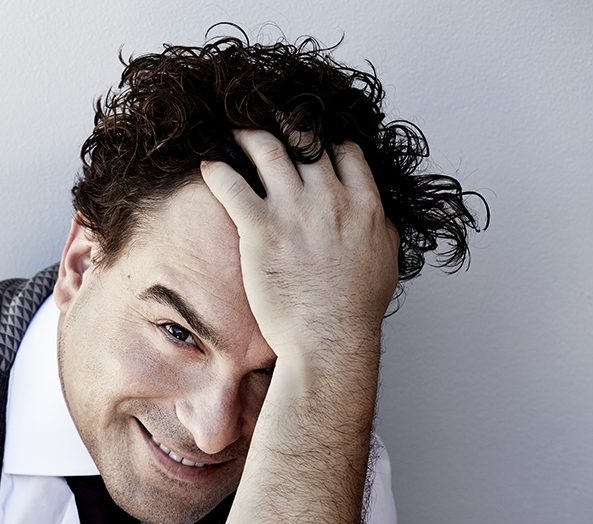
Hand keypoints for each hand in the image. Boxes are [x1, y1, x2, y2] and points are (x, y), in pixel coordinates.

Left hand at [200, 129, 399, 362]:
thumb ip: (380, 227)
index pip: (345, 151)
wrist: (329, 338)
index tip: (312, 139)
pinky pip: (232, 186)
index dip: (326, 140)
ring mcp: (294, 210)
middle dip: (287, 123)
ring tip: (233, 129)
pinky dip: (217, 170)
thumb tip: (376, 215)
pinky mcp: (261, 229)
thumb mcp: (385, 260)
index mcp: (364, 203)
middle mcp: (330, 197)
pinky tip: (207, 165)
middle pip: (306, 140)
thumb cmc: (356, 309)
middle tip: (269, 115)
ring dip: (247, 134)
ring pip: (268, 150)